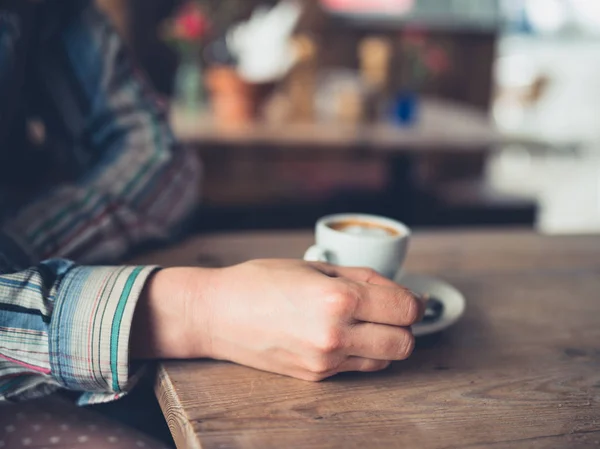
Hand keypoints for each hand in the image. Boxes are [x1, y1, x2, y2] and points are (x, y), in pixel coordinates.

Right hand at [132, 261, 423, 380]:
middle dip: (405, 324)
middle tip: (390, 309)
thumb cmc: (260, 281)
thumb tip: (401, 291)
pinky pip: (359, 368)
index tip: (408, 296)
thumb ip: (364, 278)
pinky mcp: (316, 377)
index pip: (405, 308)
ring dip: (387, 340)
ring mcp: (326, 361)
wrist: (217, 314)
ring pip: (387, 359)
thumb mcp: (315, 266)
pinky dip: (363, 352)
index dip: (414, 300)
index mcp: (337, 299)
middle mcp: (335, 335)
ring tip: (366, 321)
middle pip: (405, 341)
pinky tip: (344, 334)